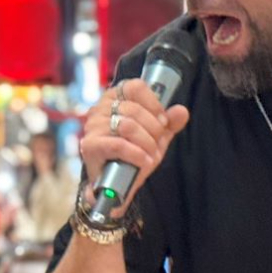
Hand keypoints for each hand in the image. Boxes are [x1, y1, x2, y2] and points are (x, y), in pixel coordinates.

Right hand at [79, 78, 191, 213]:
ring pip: (128, 126)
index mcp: (114, 98)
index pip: (135, 87)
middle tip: (158, 143)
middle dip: (154, 129)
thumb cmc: (132, 155)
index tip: (162, 121)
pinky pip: (118, 145)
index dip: (154, 104)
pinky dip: (137, 154)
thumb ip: (169, 123)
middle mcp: (100, 108)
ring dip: (147, 143)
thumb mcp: (155, 137)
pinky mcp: (90, 146)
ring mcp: (93, 126)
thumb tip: (181, 111)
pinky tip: (144, 161)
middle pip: (134, 109)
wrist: (114, 185)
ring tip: (151, 155)